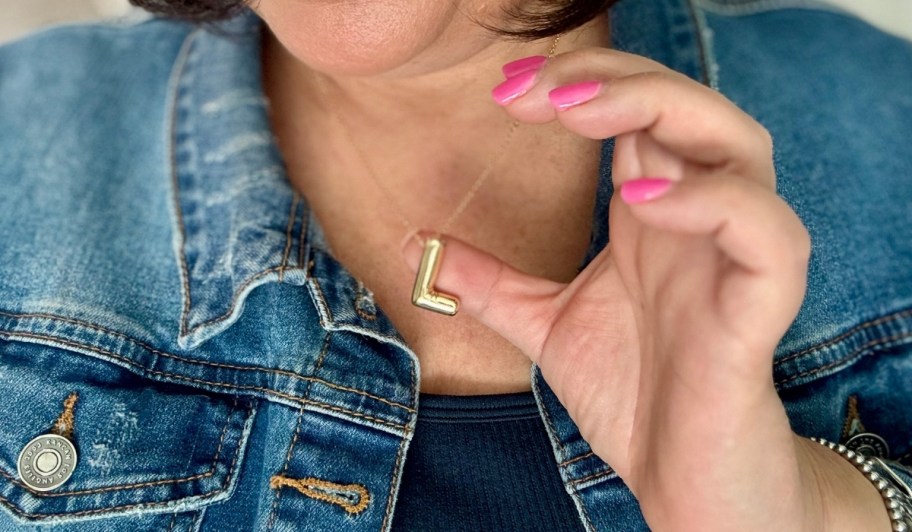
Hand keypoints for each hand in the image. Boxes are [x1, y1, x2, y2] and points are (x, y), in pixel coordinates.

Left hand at [402, 49, 885, 529]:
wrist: (682, 478)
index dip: (578, 84)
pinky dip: (712, 202)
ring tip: (579, 114)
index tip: (507, 93)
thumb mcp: (546, 326)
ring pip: (739, 145)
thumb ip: (489, 282)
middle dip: (611, 78)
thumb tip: (414, 247)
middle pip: (685, 105)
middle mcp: (698, 219)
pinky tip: (638, 201)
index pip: (634, 113)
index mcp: (654, 213)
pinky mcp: (761, 306)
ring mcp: (735, 257)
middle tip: (533, 89)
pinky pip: (766, 231)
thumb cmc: (633, 394)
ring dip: (661, 110)